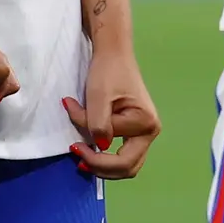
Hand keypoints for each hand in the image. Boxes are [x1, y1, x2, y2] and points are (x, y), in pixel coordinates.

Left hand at [66, 49, 160, 178]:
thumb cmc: (107, 72)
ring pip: (127, 164)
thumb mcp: (98, 97)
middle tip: (78, 161)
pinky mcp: (136, 129)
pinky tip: (91, 150)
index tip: (72, 144)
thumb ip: (98, 125)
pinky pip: (123, 153)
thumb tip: (100, 147)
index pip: (117, 154)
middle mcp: (151, 130)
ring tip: (84, 158)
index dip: (93, 154)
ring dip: (105, 166)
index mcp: (145, 123)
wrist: (113, 54)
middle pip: (128, 167)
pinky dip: (107, 157)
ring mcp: (145, 131)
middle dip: (101, 168)